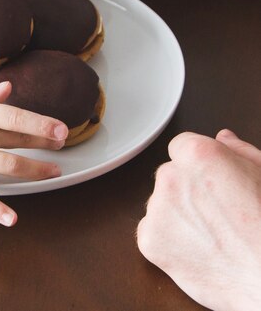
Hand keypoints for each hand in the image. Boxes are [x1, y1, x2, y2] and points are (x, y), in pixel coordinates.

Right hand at [0, 81, 67, 226]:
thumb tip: (9, 89)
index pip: (17, 116)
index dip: (42, 124)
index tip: (63, 129)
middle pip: (19, 140)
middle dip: (44, 144)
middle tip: (63, 147)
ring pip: (10, 165)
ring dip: (36, 170)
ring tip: (54, 172)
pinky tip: (13, 220)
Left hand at [137, 130, 260, 309]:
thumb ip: (239, 151)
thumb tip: (222, 137)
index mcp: (197, 155)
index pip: (181, 146)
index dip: (199, 165)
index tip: (213, 181)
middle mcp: (170, 177)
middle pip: (169, 175)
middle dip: (186, 189)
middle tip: (218, 213)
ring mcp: (156, 209)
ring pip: (160, 204)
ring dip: (176, 214)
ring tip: (211, 234)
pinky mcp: (148, 240)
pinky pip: (152, 231)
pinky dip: (168, 240)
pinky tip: (197, 249)